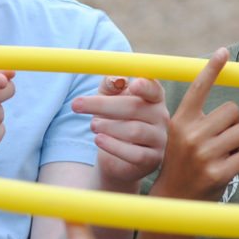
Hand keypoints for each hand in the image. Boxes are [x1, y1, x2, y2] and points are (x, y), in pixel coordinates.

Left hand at [72, 75, 169, 190]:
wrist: (114, 156)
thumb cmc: (113, 119)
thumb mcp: (107, 97)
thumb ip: (111, 84)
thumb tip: (116, 79)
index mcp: (153, 96)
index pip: (153, 88)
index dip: (145, 86)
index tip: (133, 84)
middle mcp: (161, 116)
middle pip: (135, 107)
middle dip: (103, 105)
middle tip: (77, 104)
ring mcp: (159, 138)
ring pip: (134, 131)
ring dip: (107, 126)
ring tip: (93, 125)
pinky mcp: (153, 159)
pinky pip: (135, 154)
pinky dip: (113, 146)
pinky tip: (99, 139)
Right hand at [152, 48, 238, 201]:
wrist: (174, 198)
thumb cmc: (183, 161)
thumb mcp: (181, 133)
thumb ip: (198, 116)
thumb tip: (227, 101)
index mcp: (181, 120)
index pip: (199, 87)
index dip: (212, 68)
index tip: (223, 52)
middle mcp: (191, 134)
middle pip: (233, 110)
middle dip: (233, 123)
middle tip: (220, 138)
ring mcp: (204, 154)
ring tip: (222, 153)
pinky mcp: (218, 173)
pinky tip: (226, 168)